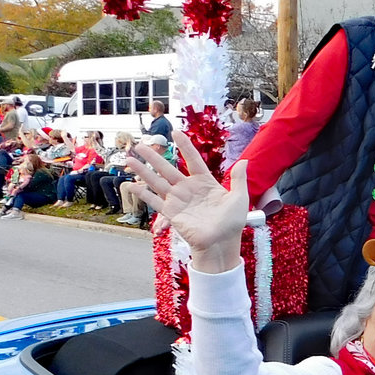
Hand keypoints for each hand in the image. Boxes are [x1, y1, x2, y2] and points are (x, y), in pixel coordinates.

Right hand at [126, 129, 249, 272]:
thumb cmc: (232, 222)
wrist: (222, 242)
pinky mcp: (171, 212)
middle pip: (168, 168)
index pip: (192, 160)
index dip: (185, 146)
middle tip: (140, 145)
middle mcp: (188, 189)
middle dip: (153, 157)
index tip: (175, 133)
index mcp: (204, 182)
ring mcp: (178, 200)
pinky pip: (154, 200)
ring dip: (142, 171)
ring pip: (156, 181)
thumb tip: (246, 161)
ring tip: (128, 159)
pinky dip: (141, 193)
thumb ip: (238, 179)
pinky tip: (129, 184)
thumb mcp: (239, 197)